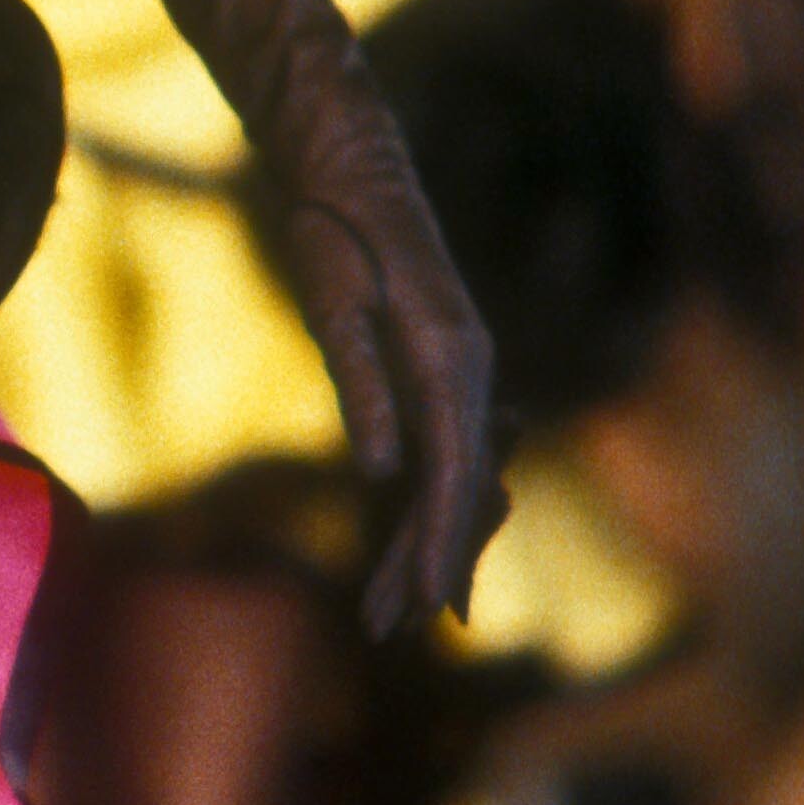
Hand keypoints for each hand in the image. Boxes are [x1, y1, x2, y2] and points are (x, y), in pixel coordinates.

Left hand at [277, 190, 504, 640]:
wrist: (353, 174)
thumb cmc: (335, 236)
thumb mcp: (337, 308)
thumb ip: (364, 387)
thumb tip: (384, 472)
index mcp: (448, 357)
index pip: (454, 470)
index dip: (441, 542)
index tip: (431, 604)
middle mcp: (468, 370)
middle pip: (460, 487)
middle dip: (430, 561)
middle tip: (391, 629)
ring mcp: (459, 374)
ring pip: (452, 479)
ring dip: (421, 544)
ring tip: (384, 615)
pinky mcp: (438, 376)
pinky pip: (438, 455)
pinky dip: (419, 507)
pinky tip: (400, 554)